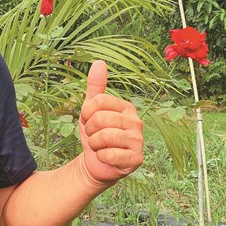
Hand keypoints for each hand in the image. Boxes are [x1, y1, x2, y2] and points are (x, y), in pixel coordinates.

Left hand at [78, 60, 143, 185]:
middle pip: (100, 119)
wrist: (96, 163)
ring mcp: (138, 141)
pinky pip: (109, 155)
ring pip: (104, 137)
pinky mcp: (136, 159)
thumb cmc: (95, 134)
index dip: (86, 113)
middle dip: (89, 131)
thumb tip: (100, 62)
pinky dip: (101, 157)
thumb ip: (95, 87)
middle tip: (94, 136)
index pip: (99, 101)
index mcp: (127, 107)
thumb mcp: (90, 110)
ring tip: (99, 146)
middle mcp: (136, 122)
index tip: (88, 121)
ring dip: (94, 144)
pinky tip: (106, 157)